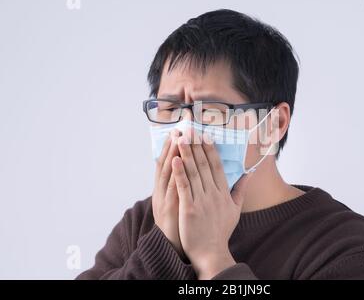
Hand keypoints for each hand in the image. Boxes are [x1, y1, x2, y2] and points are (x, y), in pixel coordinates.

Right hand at [151, 129, 185, 258]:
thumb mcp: (178, 203)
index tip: (180, 129)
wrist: (172, 246)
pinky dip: (175, 173)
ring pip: (168, 171)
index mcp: (166, 188)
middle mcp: (162, 190)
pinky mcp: (171, 206)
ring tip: (179, 137)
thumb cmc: (178, 224)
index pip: (171, 162)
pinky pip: (173, 187)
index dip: (174, 145)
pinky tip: (177, 160)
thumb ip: (183, 187)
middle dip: (175, 144)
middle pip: (168, 162)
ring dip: (173, 153)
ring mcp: (165, 197)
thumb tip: (190, 173)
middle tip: (181, 126)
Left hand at [172, 128, 249, 278]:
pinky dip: (179, 172)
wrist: (212, 252)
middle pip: (204, 165)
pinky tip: (174, 160)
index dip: (210, 150)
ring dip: (187, 154)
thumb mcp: (235, 209)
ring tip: (181, 138)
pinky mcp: (189, 209)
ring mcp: (201, 201)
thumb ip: (240, 190)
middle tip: (190, 129)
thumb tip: (249, 173)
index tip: (205, 136)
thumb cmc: (221, 231)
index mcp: (223, 193)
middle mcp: (214, 194)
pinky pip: (184, 187)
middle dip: (196, 146)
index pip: (217, 166)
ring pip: (193, 172)